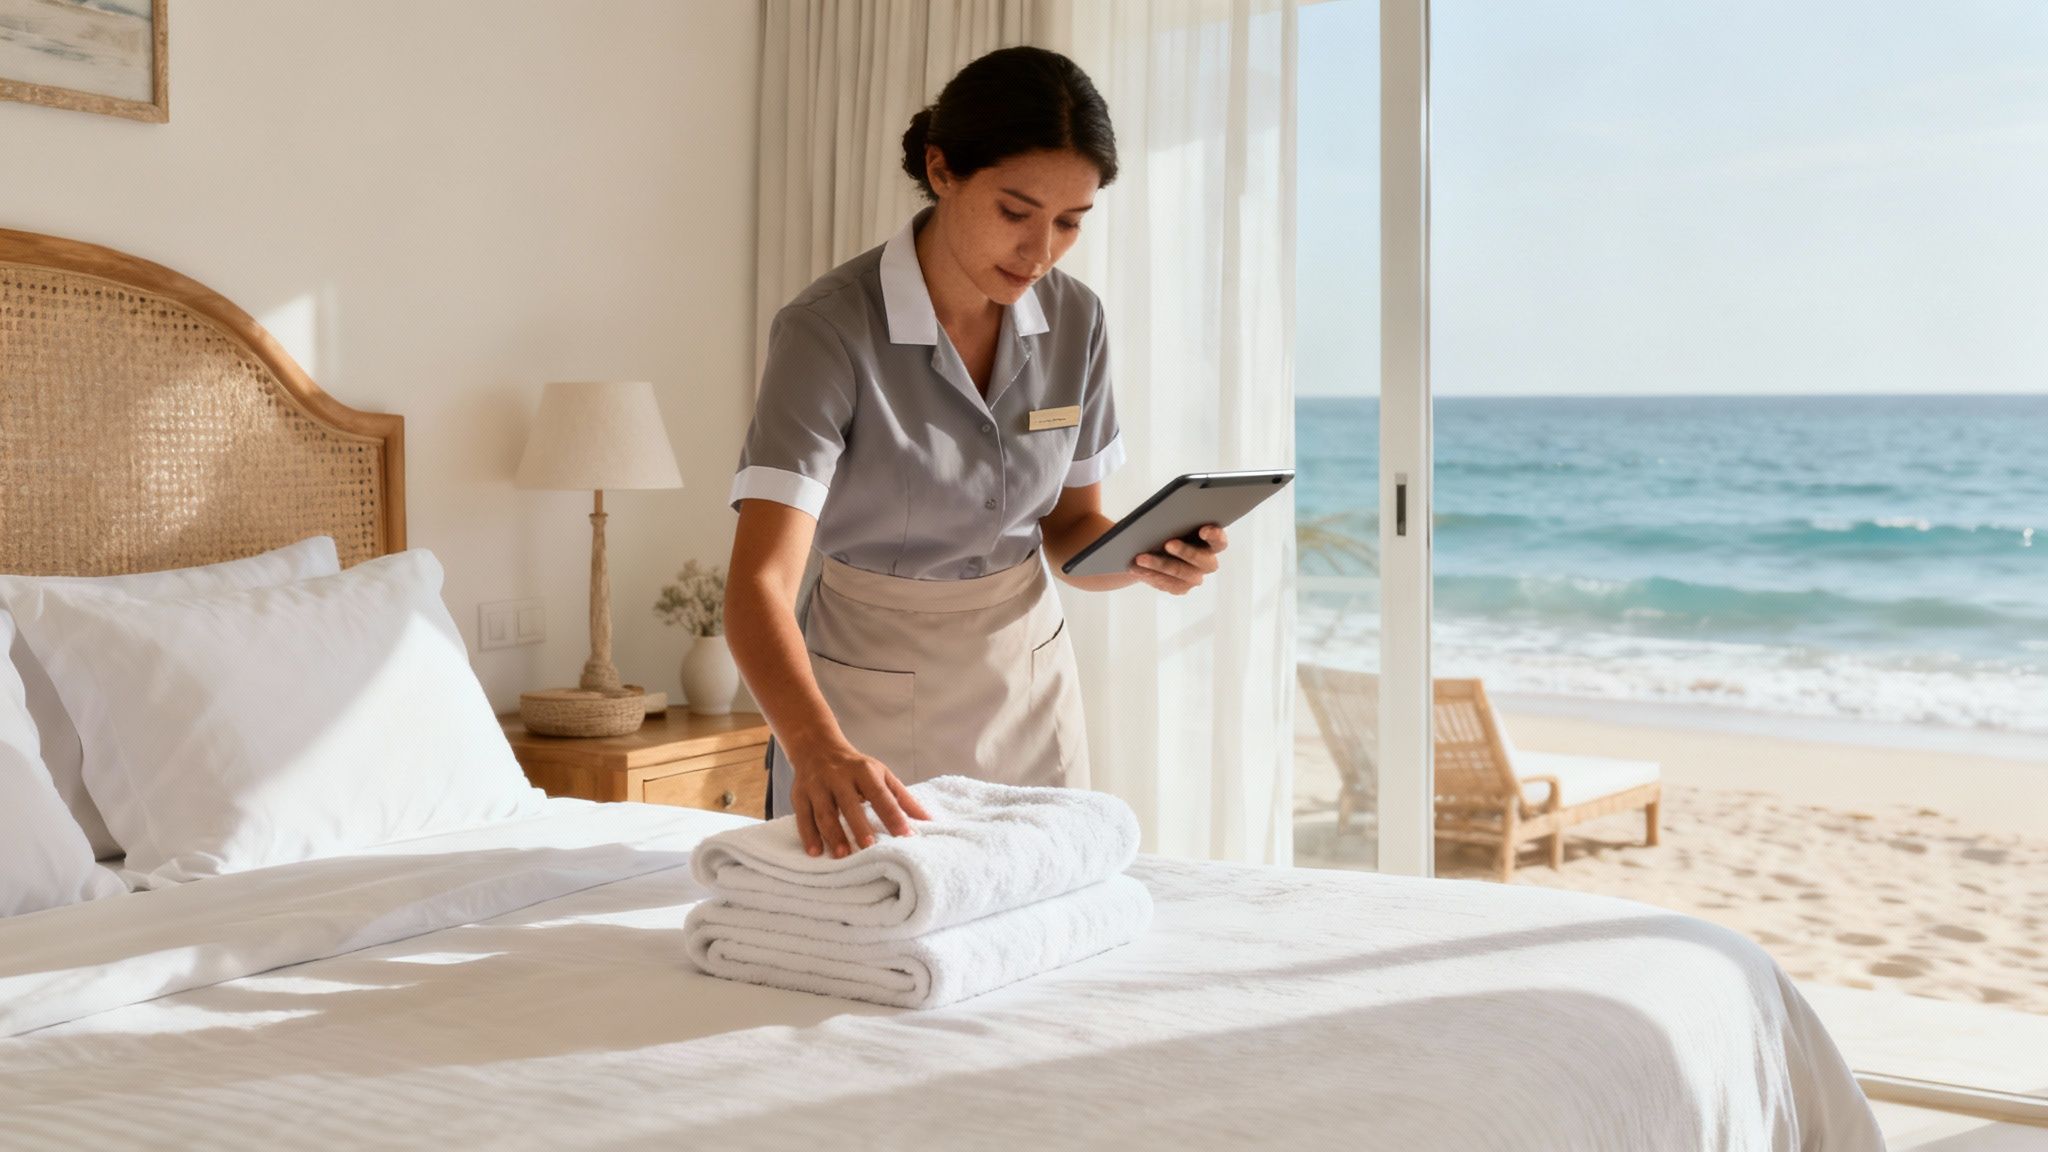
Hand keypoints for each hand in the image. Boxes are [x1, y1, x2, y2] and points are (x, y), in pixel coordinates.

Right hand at [789, 744, 929, 858]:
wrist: (817, 748)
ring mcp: (817, 785)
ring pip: (824, 812)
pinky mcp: (799, 794)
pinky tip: (815, 852)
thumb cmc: (856, 768)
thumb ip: (903, 798)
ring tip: (843, 855)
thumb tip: (928, 820)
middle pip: (849, 803)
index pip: (880, 794)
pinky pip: (803, 816)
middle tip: (869, 847)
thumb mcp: (881, 775)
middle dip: (858, 825)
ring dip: (833, 834)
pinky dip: (808, 835)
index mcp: (864, 770)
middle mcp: (838, 776)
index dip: (892, 814)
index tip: (905, 835)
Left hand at [1129, 524, 1227, 595]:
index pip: (1220, 541)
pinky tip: (1137, 568)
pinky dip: (1151, 575)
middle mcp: (1207, 562)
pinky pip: (1168, 584)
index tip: (1203, 529)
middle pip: (1203, 561)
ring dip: (1160, 565)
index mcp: (1211, 542)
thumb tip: (1164, 516)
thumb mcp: (1169, 521)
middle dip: (1186, 552)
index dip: (1215, 536)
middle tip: (1168, 544)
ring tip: (1141, 558)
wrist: (1150, 548)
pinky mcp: (1180, 587)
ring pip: (1182, 575)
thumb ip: (1173, 518)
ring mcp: (1195, 577)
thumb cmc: (1165, 529)